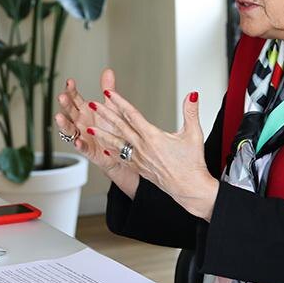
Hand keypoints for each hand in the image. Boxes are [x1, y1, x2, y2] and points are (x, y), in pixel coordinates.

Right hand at [55, 70, 138, 192]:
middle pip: (69, 112)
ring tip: (59, 117)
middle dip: (65, 105)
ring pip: (69, 130)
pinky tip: (76, 141)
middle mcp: (80, 123)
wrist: (120, 149)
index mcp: (85, 111)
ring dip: (64, 124)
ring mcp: (82, 136)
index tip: (69, 82)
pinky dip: (78, 144)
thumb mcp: (111, 106)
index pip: (75, 99)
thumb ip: (108, 89)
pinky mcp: (88, 150)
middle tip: (62, 97)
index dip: (71, 91)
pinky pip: (82, 147)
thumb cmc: (112, 126)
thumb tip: (108, 71)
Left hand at [86, 86, 218, 219]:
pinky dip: (111, 153)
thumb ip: (191, 112)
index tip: (109, 93)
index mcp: (153, 137)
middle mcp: (142, 148)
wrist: (189, 189)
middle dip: (105, 114)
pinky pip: (122, 159)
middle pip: (120, 127)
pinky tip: (104, 150)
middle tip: (92, 104)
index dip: (119, 102)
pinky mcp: (140, 168)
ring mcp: (139, 159)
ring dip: (102, 135)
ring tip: (89, 128)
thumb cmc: (192, 163)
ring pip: (116, 144)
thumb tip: (192, 95)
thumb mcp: (194, 134)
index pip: (132, 115)